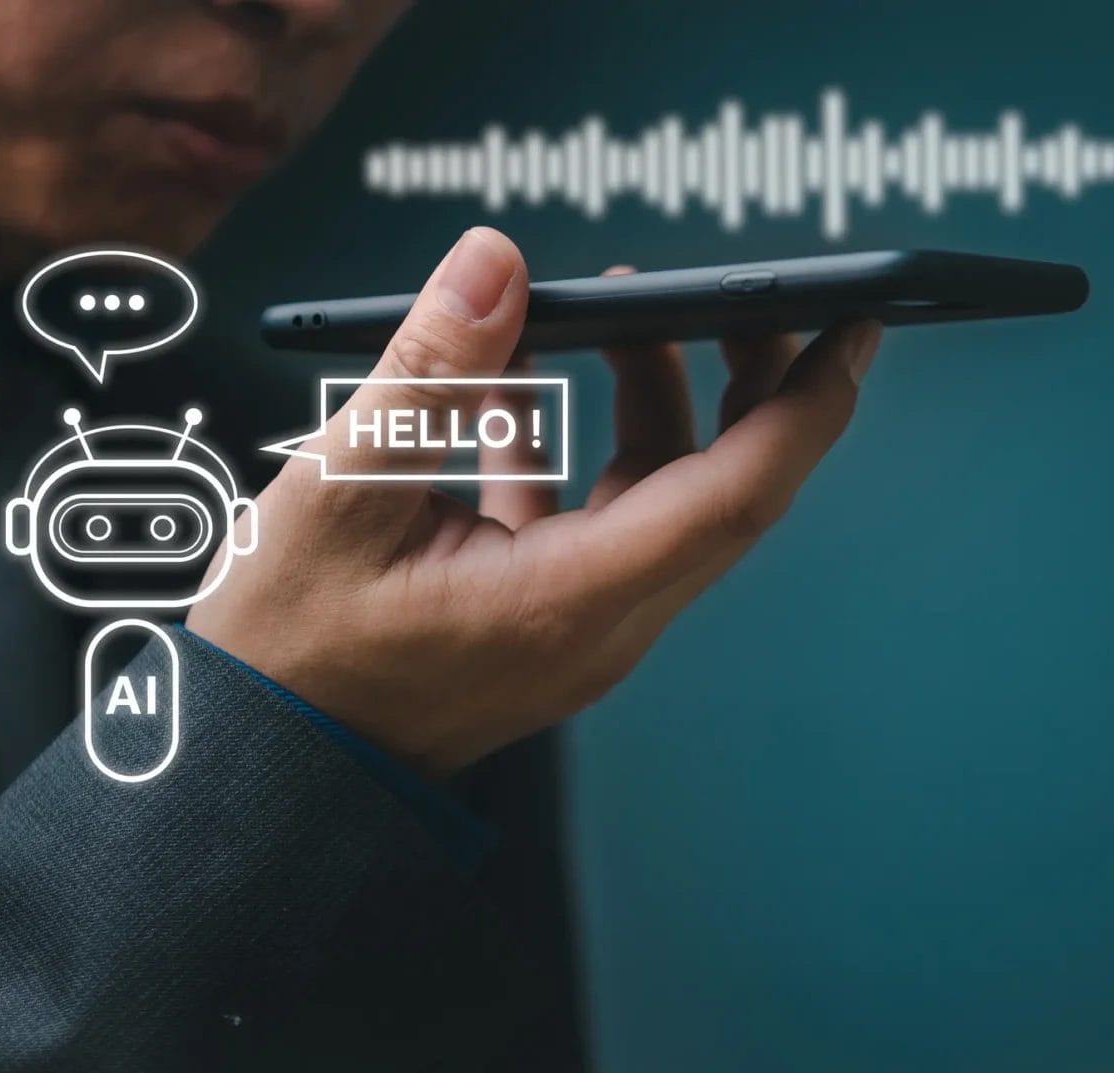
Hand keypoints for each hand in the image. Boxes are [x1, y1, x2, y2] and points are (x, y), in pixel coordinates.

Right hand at [186, 227, 880, 775]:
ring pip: (655, 497)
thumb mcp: (340, 494)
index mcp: (572, 601)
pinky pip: (588, 515)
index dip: (806, 403)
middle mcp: (598, 621)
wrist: (259, 770)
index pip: (739, 493)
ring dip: (650, 400)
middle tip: (748, 290)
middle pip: (719, 490)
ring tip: (613, 308)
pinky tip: (513, 387)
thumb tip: (497, 262)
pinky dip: (570, 442)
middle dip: (747, 381)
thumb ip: (431, 373)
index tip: (855, 323)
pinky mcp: (537, 616)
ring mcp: (573, 624)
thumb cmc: (287, 656)